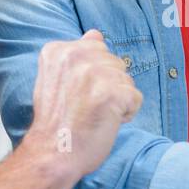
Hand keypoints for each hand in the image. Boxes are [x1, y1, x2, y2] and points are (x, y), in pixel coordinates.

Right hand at [24, 29, 142, 178]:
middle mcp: (76, 55)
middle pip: (114, 63)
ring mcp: (95, 73)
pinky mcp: (113, 92)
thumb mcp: (56, 79)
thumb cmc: (56, 122)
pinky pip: (135, 98)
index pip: (96, 47)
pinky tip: (105, 122)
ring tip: (94, 115)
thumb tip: (96, 34)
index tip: (75, 93)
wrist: (53, 154)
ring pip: (126, 80)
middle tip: (85, 107)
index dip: (93, 75)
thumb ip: (76, 55)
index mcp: (59, 50)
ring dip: (117, 100)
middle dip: (108, 85)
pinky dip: (126, 114)